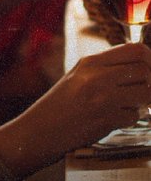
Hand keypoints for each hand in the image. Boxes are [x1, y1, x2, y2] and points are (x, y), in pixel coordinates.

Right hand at [7, 42, 150, 165]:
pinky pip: (134, 116)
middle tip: (142, 91)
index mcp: (91, 62)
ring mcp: (102, 98)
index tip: (149, 69)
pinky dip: (131, 118)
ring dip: (145, 101)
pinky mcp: (106, 120)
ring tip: (133, 105)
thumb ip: (106, 67)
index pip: (135, 50)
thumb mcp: (79, 75)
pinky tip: (119, 118)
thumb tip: (139, 65)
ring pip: (146, 93)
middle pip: (144, 70)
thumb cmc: (60, 104)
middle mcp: (97, 76)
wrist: (40, 130)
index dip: (149, 59)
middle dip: (149, 82)